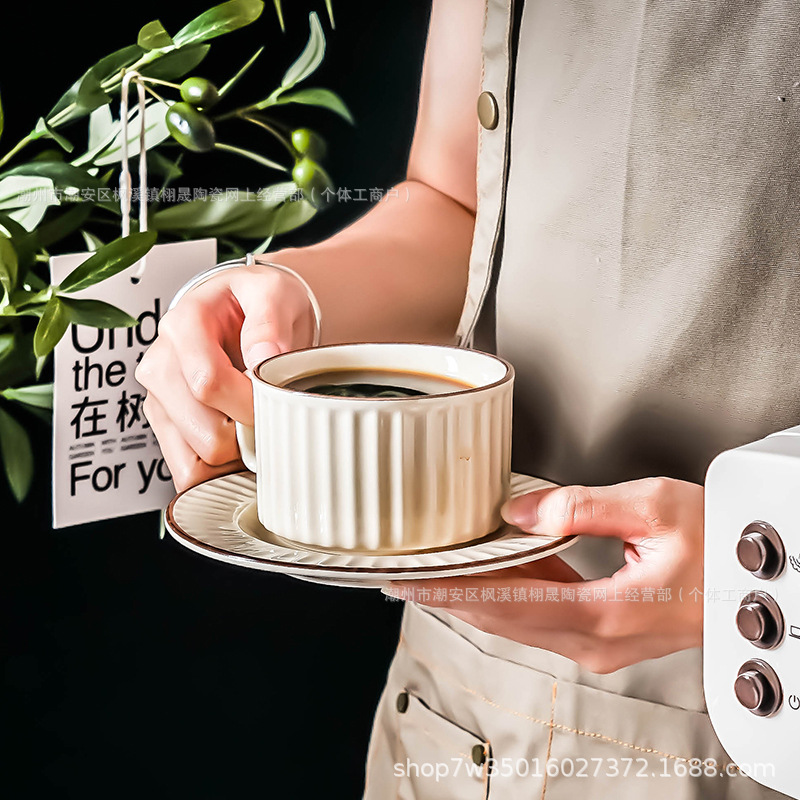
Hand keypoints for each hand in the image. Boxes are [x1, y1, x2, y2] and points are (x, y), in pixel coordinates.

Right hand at [136, 263, 315, 490]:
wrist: (248, 309)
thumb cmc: (257, 302)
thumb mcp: (274, 293)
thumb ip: (270, 321)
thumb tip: (264, 355)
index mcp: (184, 325)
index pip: (209, 383)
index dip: (249, 403)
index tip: (273, 400)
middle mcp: (162, 363)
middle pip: (205, 432)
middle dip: (247, 433)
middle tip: (269, 413)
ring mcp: (160, 398)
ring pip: (194, 458)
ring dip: (234, 454)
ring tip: (254, 424)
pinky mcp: (166, 424)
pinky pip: (186, 469)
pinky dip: (218, 470)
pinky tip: (239, 445)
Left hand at [390, 478, 704, 672]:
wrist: (756, 580)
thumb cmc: (719, 542)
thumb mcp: (653, 508)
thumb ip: (579, 508)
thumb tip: (519, 513)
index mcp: (606, 612)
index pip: (507, 604)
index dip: (452, 591)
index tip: (410, 581)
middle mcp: (596, 638)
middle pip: (502, 618)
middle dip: (449, 595)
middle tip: (403, 576)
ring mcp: (599, 641)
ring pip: (517, 621)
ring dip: (472, 597)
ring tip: (430, 573)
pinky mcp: (602, 631)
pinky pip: (541, 615)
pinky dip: (505, 595)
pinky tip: (485, 572)